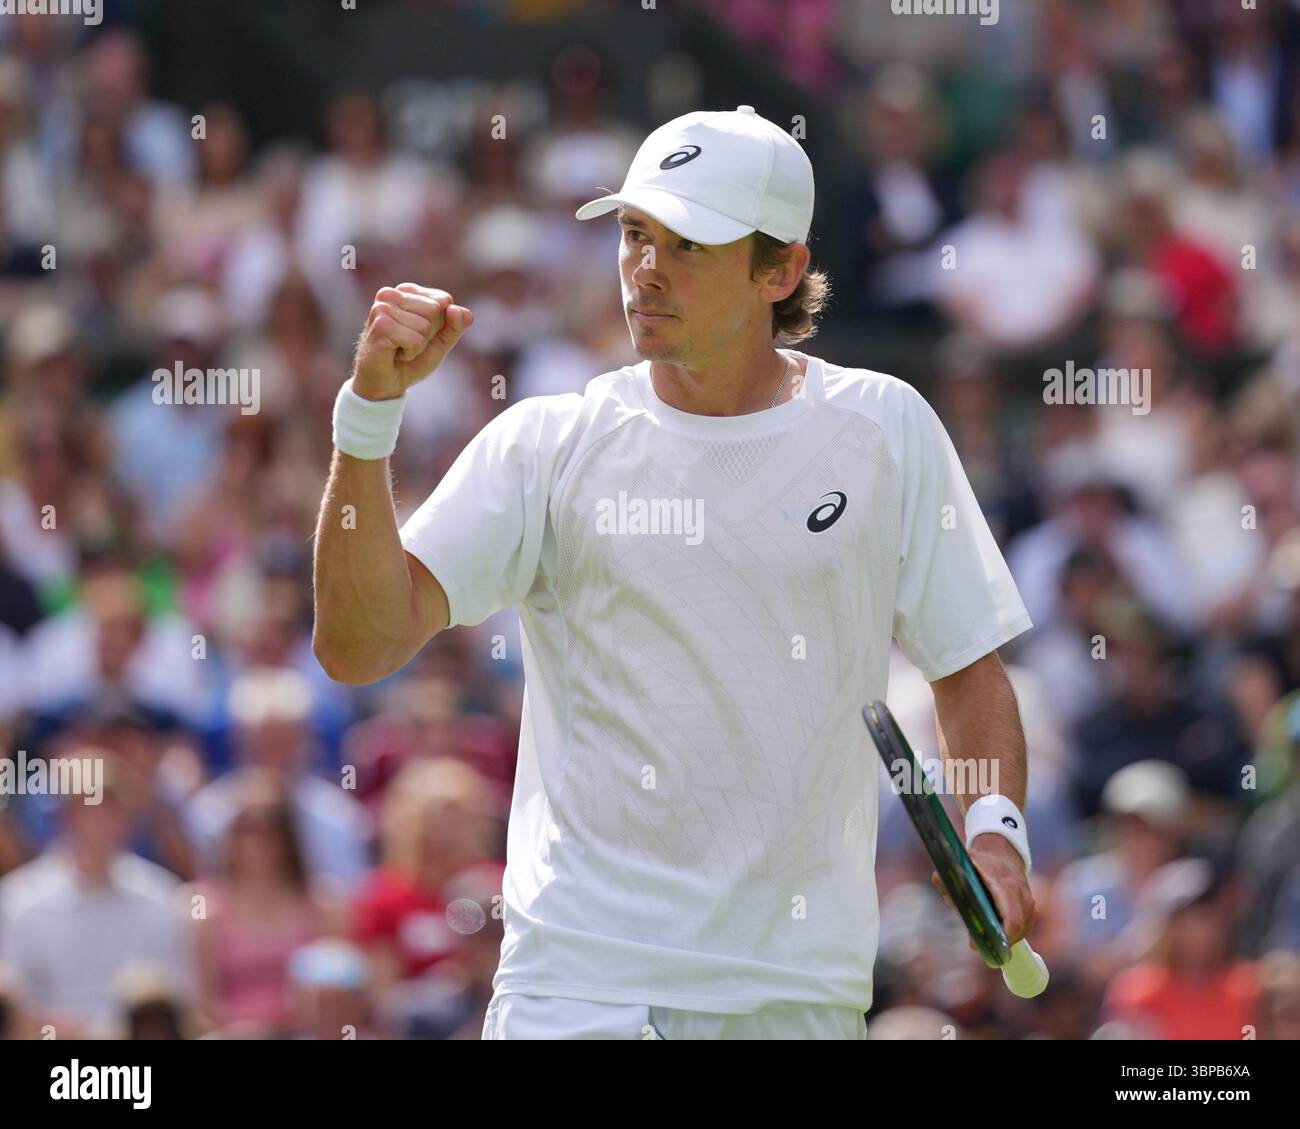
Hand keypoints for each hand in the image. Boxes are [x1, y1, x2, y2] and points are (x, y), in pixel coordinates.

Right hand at [352, 283, 473, 400]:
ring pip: (425, 326)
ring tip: (399, 348)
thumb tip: (456, 309)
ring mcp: (383, 308)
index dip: (439, 325)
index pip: (444, 301)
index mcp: (407, 291)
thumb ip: (456, 324)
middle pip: (436, 311)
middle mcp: (391, 294)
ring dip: (418, 345)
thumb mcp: (442, 340)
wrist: (387, 384)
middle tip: (408, 343)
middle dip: (428, 334)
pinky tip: (394, 353)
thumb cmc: (413, 359)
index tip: (419, 334)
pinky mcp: (380, 325)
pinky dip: (410, 353)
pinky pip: (416, 340)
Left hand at [930, 833, 1035, 948]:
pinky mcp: (1030, 909)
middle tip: (977, 946)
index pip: (1012, 922)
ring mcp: (1029, 903)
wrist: (1002, 852)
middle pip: (1016, 931)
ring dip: (1003, 940)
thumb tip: (946, 895)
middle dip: (998, 943)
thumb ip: (946, 876)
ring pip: (1020, 932)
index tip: (977, 944)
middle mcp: (1022, 896)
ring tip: (983, 939)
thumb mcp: (959, 864)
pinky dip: (1008, 935)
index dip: (998, 939)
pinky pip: (1022, 929)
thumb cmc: (979, 861)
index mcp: (1006, 886)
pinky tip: (994, 933)